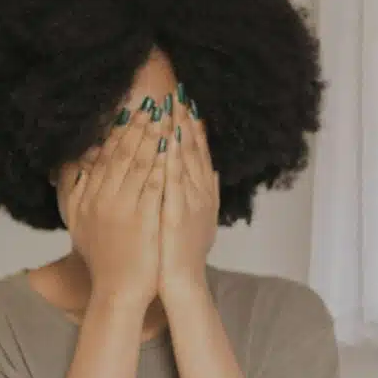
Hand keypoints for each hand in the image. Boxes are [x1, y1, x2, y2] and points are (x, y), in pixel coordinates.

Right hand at [64, 102, 166, 307]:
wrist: (117, 290)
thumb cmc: (101, 257)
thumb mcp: (76, 220)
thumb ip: (73, 187)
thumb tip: (79, 158)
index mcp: (88, 197)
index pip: (105, 156)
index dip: (120, 131)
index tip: (132, 111)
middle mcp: (102, 199)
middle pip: (122, 154)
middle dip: (139, 126)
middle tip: (153, 104)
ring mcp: (123, 209)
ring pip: (139, 165)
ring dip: (153, 137)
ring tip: (165, 117)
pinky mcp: (143, 220)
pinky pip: (154, 185)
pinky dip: (162, 164)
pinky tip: (172, 148)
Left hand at [159, 89, 218, 299]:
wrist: (180, 282)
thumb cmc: (181, 254)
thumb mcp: (197, 220)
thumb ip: (202, 194)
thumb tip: (210, 171)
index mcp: (202, 193)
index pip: (198, 154)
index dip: (193, 128)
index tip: (186, 105)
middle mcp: (200, 194)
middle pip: (194, 151)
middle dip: (185, 121)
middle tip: (178, 95)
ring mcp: (191, 202)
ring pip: (186, 160)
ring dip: (180, 132)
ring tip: (173, 107)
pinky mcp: (178, 213)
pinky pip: (174, 181)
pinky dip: (172, 158)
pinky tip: (167, 140)